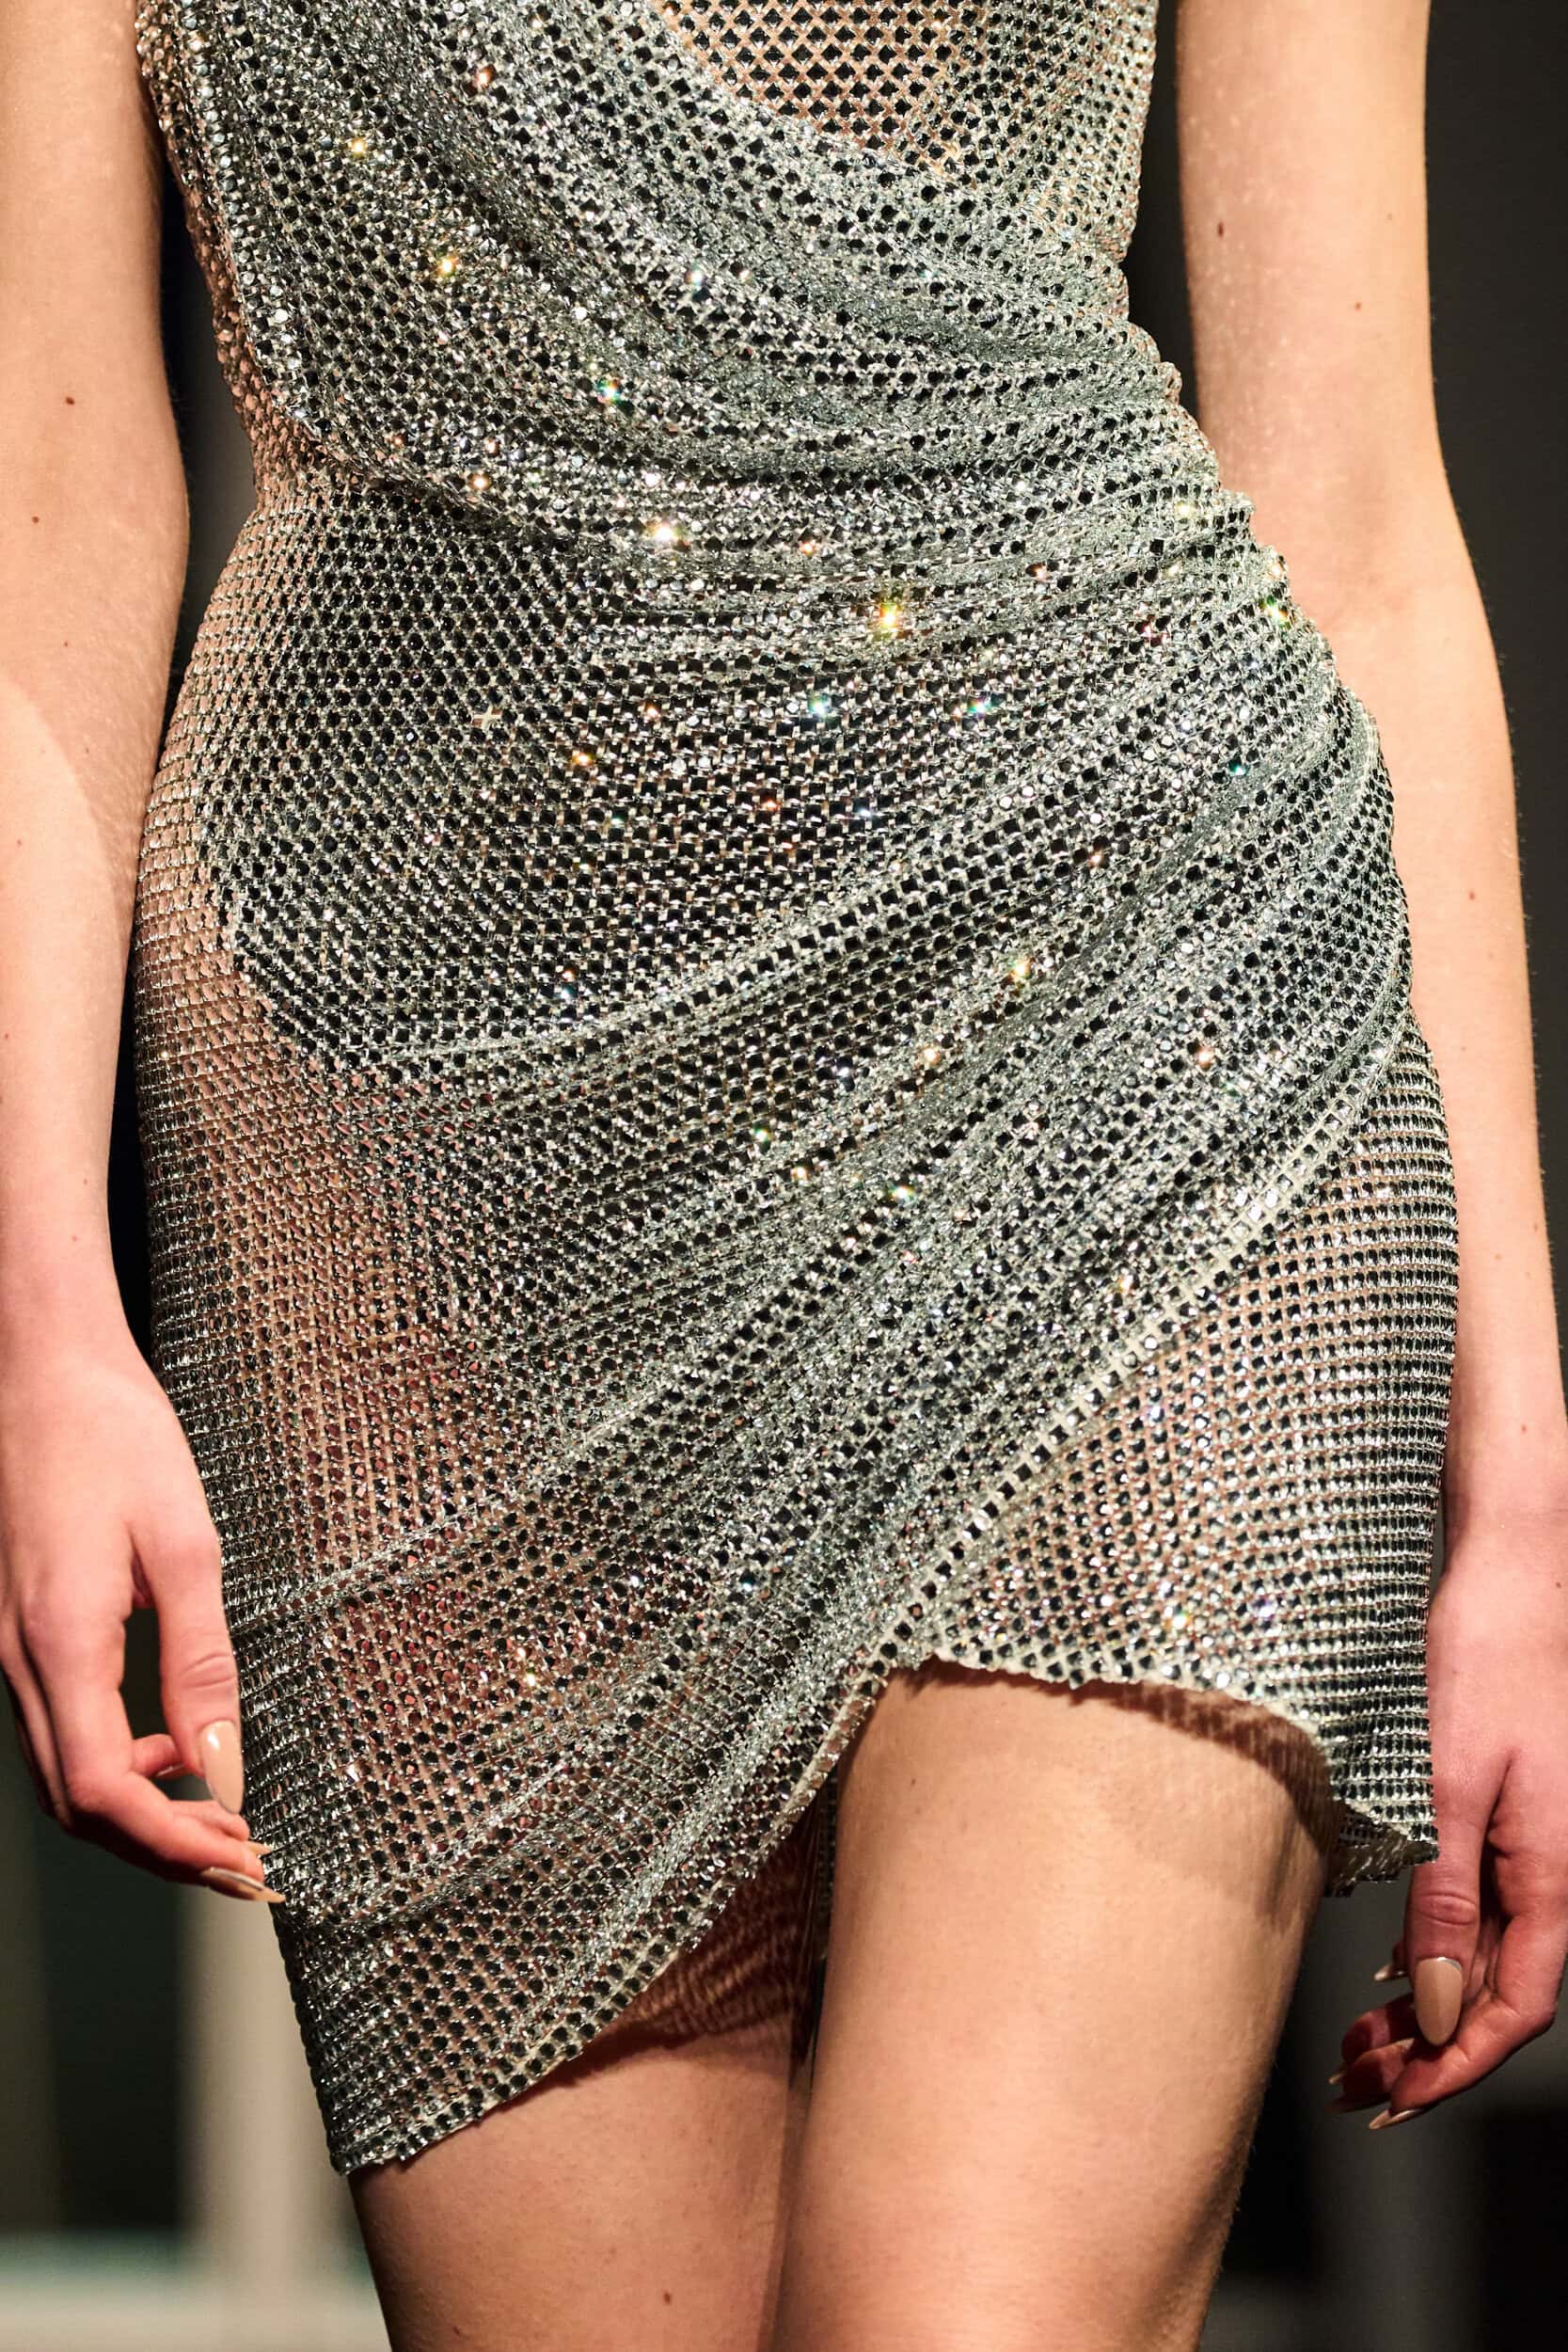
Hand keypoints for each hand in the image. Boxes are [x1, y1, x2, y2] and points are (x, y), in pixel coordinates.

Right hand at [0, 1311, 277, 1903]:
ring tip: (220, 1815)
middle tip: (243, 1862)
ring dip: (141, 1813)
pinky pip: (61, 1732)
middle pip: (79, 1807)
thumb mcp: (184, 1545)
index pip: (107, 1793)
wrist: (43, 1372)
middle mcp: (21, 1661)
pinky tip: (173, 1744)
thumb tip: (225, 1765)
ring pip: (65, 1778)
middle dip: (161, 1850)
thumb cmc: (114, 1437)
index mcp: (62, 1643)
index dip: (174, 1844)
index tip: (242, 1858)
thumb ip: (204, 1662)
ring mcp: (12, 1652)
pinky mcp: (22, 1636)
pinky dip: (118, 1765)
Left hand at [1329, 1492, 1567, 2126]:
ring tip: (1361, 2044)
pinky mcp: (1503, 1811)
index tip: (1400, 2101)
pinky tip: (1391, 1968)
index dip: (1459, 2066)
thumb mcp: (1449, 1781)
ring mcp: (1530, 1841)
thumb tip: (1437, 2007)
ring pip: (1485, 1955)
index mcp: (1552, 1869)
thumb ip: (1445, 1898)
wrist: (1510, 1569)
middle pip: (1499, 1992)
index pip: (1516, 2005)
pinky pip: (1477, 1907)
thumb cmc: (1485, 1653)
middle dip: (1432, 2053)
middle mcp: (1551, 1866)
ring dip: (1428, 2007)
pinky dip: (1432, 1950)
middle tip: (1360, 2086)